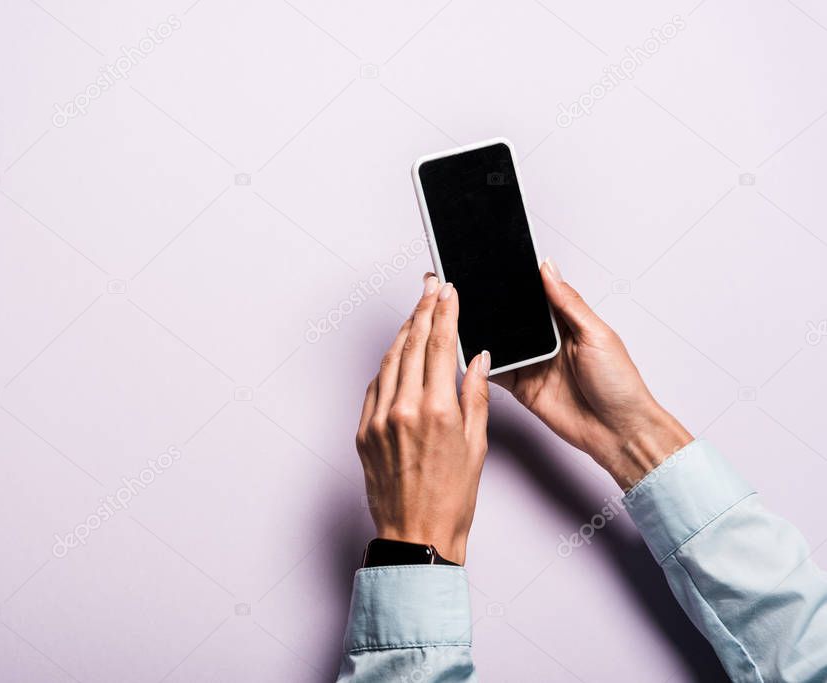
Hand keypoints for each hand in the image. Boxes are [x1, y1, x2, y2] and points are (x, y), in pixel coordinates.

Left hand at [355, 275, 490, 564]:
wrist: (417, 535)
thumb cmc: (451, 497)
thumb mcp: (477, 444)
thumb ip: (477, 395)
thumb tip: (479, 358)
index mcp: (436, 411)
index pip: (440, 345)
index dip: (444, 312)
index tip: (447, 290)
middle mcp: (403, 410)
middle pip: (411, 344)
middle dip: (422, 309)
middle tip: (430, 286)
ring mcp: (378, 420)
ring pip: (389, 361)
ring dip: (403, 332)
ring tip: (416, 312)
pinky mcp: (363, 431)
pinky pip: (374, 386)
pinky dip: (388, 365)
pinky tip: (398, 355)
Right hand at [493, 258, 692, 489]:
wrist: (618, 431)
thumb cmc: (619, 384)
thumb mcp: (596, 335)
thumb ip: (568, 303)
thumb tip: (548, 268)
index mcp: (567, 324)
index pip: (537, 296)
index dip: (519, 283)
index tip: (497, 266)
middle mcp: (547, 342)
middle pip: (514, 320)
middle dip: (495, 307)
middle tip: (471, 290)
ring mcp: (533, 364)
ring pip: (501, 344)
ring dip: (486, 334)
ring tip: (465, 317)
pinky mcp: (522, 387)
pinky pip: (497, 372)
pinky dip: (483, 364)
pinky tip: (472, 353)